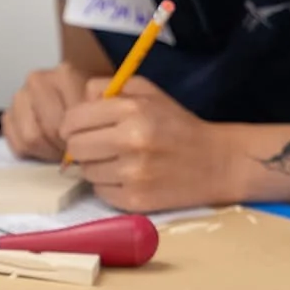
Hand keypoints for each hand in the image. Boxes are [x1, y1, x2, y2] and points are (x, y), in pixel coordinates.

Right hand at [2, 62, 92, 160]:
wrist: (72, 90)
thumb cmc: (88, 98)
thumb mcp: (99, 102)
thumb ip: (95, 115)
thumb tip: (85, 142)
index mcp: (63, 75)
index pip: (68, 119)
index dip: (78, 139)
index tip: (86, 146)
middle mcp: (37, 81)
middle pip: (48, 130)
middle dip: (62, 147)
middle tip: (73, 152)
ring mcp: (19, 96)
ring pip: (29, 139)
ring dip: (47, 151)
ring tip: (60, 150)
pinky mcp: (8, 114)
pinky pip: (16, 144)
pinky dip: (32, 152)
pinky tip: (46, 146)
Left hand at [58, 75, 234, 213]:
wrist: (217, 163)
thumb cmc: (178, 125)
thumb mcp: (149, 93)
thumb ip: (109, 88)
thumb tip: (78, 102)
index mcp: (132, 111)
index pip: (74, 120)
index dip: (72, 125)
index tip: (80, 129)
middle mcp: (130, 142)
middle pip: (75, 148)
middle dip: (82, 147)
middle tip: (99, 146)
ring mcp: (132, 174)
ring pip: (86, 173)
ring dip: (97, 167)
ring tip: (120, 162)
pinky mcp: (135, 200)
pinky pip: (100, 193)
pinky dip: (109, 186)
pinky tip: (128, 178)